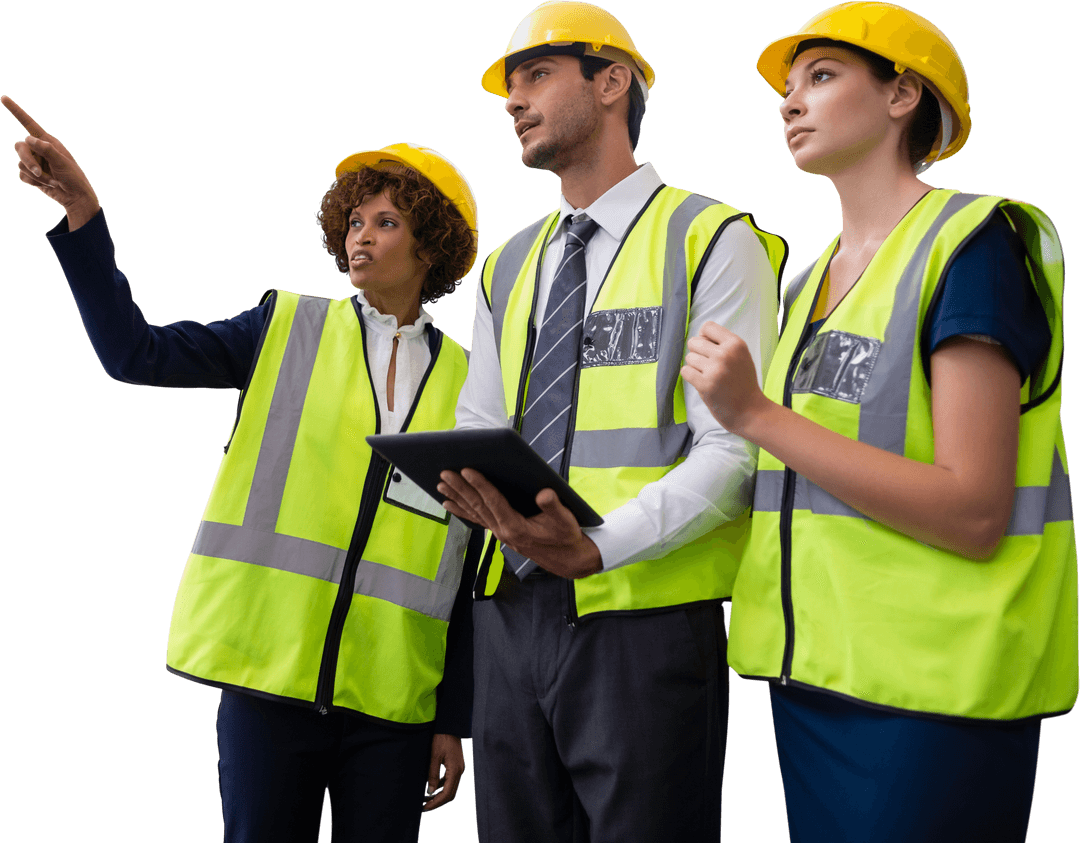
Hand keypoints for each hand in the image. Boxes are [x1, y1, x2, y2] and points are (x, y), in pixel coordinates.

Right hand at [2, 95, 99, 228]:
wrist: (75, 198)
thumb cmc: (74, 178)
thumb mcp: (63, 162)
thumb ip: (46, 149)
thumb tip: (28, 138)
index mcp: (47, 141)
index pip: (28, 123)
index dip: (15, 111)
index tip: (3, 98)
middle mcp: (38, 149)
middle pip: (20, 147)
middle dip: (28, 161)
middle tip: (40, 172)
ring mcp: (34, 162)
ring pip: (21, 164)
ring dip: (37, 176)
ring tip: (53, 181)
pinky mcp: (31, 175)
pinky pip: (22, 175)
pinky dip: (34, 182)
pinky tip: (46, 185)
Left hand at [422, 733, 463, 811]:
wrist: (449, 725)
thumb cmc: (441, 738)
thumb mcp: (434, 757)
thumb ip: (433, 775)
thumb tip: (430, 791)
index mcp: (456, 770)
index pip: (447, 794)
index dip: (436, 803)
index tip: (425, 807)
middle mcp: (460, 771)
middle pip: (451, 794)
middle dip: (438, 802)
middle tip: (425, 806)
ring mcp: (459, 768)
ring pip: (451, 788)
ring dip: (440, 795)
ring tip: (427, 798)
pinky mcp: (456, 765)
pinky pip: (450, 780)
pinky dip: (442, 786)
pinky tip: (432, 786)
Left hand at [438, 468, 601, 577]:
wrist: (567, 560)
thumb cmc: (566, 537)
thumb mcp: (565, 520)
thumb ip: (553, 506)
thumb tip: (544, 493)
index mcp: (516, 527)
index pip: (493, 502)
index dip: (480, 485)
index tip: (466, 470)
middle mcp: (503, 531)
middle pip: (478, 506)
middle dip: (461, 488)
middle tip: (445, 473)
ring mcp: (500, 534)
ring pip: (474, 512)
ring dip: (457, 498)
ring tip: (441, 485)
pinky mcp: (501, 533)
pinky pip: (477, 520)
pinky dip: (462, 511)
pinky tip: (450, 503)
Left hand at [681, 321, 768, 436]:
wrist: (750, 411)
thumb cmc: (743, 383)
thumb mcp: (741, 356)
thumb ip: (723, 344)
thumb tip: (699, 336)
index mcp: (736, 344)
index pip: (708, 327)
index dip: (704, 337)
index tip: (709, 349)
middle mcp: (725, 354)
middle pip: (694, 341)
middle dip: (698, 353)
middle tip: (709, 366)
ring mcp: (715, 369)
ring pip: (689, 357)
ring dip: (695, 367)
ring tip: (709, 376)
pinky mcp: (705, 384)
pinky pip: (685, 371)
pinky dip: (690, 377)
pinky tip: (702, 382)